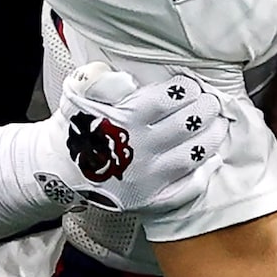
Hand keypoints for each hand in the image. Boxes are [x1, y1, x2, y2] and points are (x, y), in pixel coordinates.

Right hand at [37, 64, 228, 217]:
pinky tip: (213, 160)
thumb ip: (100, 78)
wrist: (59, 171)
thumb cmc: (74, 129)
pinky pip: (184, 189)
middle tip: (211, 103)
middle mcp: (141, 147)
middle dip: (205, 109)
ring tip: (218, 125)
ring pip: (193, 154)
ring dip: (211, 137)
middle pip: (187, 124)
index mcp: (126, 118)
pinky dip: (203, 175)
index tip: (192, 86)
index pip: (169, 99)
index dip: (186, 89)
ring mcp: (148, 175)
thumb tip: (127, 79)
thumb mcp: (78, 93)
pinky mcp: (150, 198)